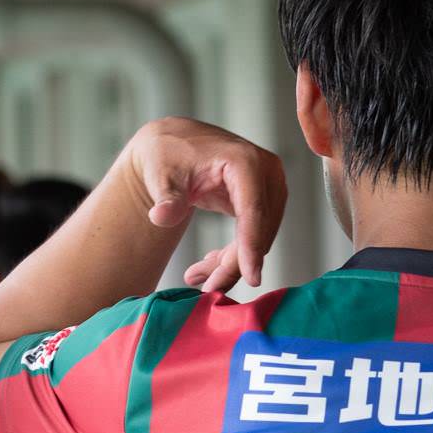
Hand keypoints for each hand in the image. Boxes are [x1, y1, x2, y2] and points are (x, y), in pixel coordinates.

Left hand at [122, 117, 287, 293]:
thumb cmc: (168, 155)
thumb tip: (161, 216)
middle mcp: (266, 171)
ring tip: (197, 273)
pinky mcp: (266, 200)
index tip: (251, 278)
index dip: (252, 246)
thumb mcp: (161, 176)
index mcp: (244, 161)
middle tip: (206, 288)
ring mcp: (270, 186)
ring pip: (260, 237)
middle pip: (259, 229)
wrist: (174, 144)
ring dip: (232, 262)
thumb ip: (166, 198)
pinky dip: (234, 253)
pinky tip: (208, 262)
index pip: (254, 210)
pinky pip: (256, 235)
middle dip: (235, 263)